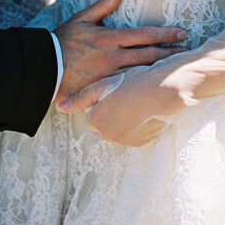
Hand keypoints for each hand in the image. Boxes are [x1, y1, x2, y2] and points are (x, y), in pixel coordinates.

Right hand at [54, 0, 185, 102]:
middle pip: (150, 56)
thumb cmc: (63, 41)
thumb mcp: (82, 18)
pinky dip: (145, 84)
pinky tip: (157, 84)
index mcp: (109, 38)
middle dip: (171, 54)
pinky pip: (130, 87)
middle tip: (188, 51)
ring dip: (162, 70)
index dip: (166, 35)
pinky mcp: (105, 88)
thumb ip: (104, 4)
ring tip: (179, 67)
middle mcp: (113, 57)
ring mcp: (110, 75)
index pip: (145, 36)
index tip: (181, 34)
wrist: (45, 67)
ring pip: (143, 73)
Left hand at [57, 64, 187, 146]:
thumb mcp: (104, 85)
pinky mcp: (142, 142)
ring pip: (120, 127)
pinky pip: (135, 133)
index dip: (104, 97)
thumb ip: (81, 98)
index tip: (116, 89)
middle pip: (106, 121)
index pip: (93, 110)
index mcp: (96, 120)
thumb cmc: (134, 82)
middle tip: (128, 94)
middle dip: (113, 109)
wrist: (166, 89)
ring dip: (126, 117)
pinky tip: (145, 109)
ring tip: (138, 100)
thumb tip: (59, 107)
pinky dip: (138, 123)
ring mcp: (126, 141)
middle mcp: (108, 135)